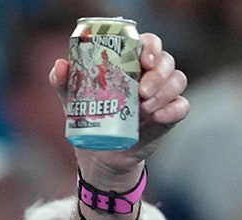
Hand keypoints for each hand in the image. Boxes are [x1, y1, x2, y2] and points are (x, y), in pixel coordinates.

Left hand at [50, 31, 188, 184]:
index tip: (144, 60)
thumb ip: (64, 81)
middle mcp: (150, 75)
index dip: (151, 46)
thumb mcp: (73, 99)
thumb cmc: (89, 116)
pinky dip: (174, 109)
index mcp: (131, 63)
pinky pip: (182, 107)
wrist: (100, 153)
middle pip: (167, 61)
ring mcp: (162, 95)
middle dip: (158, 73)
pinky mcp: (168, 116)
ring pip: (178, 80)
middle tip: (141, 91)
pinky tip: (158, 116)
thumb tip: (60, 66)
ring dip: (165, 92)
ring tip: (146, 108)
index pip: (149, 44)